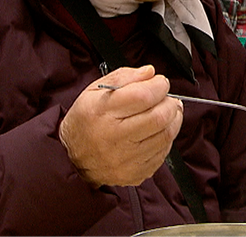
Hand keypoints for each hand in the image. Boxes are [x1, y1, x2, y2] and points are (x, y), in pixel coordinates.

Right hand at [59, 65, 182, 186]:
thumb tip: (150, 73)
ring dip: (173, 120)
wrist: (72, 158)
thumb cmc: (85, 121)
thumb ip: (124, 77)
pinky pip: (162, 153)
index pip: (142, 96)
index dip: (159, 86)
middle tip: (167, 98)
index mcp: (102, 112)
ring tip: (167, 112)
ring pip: (165, 136)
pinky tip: (158, 132)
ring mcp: (125, 158)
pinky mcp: (135, 173)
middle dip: (170, 103)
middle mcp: (114, 137)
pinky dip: (166, 139)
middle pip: (158, 117)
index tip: (161, 83)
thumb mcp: (94, 91)